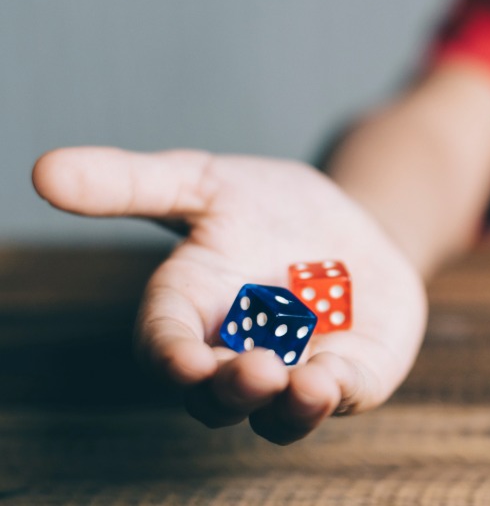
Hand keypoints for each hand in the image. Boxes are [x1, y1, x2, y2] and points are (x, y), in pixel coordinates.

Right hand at [32, 147, 426, 443]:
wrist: (351, 220)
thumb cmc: (264, 206)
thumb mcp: (202, 182)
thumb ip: (130, 183)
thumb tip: (44, 171)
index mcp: (188, 312)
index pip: (164, 345)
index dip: (171, 357)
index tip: (185, 362)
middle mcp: (231, 356)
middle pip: (214, 397)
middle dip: (228, 390)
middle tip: (254, 372)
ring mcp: (290, 373)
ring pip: (274, 415)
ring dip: (283, 407)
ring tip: (300, 386)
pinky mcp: (346, 377)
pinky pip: (336, 398)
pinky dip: (331, 396)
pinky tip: (332, 383)